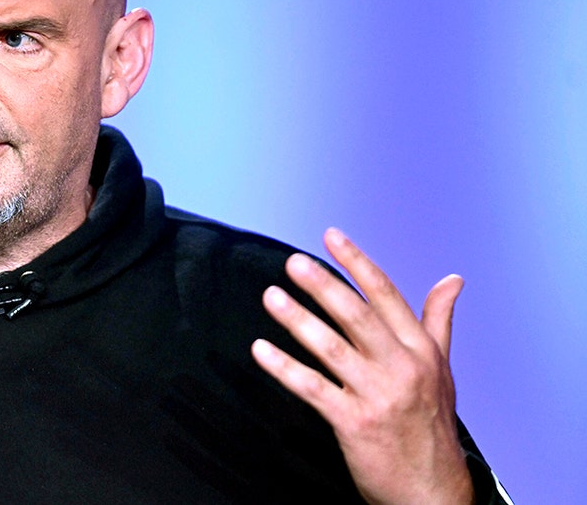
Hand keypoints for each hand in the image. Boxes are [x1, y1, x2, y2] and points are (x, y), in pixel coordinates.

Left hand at [251, 228, 471, 503]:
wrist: (432, 490)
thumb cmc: (431, 424)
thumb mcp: (441, 369)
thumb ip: (437, 321)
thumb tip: (453, 279)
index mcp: (420, 350)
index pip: (385, 296)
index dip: (356, 263)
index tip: (330, 236)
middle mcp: (402, 367)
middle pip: (357, 316)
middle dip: (324, 285)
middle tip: (293, 263)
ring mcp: (378, 395)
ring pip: (331, 348)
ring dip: (298, 320)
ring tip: (271, 296)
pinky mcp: (355, 422)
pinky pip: (313, 388)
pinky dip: (285, 368)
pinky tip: (260, 350)